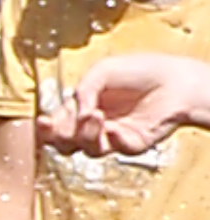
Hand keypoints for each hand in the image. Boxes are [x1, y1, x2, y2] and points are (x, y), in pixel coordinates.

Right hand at [37, 52, 209, 157]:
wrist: (177, 79)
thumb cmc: (140, 71)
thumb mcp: (102, 70)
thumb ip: (83, 90)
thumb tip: (77, 115)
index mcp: (81, 107)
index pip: (55, 125)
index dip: (46, 128)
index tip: (43, 122)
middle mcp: (93, 125)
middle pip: (64, 143)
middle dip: (61, 135)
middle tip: (69, 122)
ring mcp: (112, 137)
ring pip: (87, 149)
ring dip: (87, 134)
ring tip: (96, 115)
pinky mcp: (133, 144)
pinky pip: (118, 149)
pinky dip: (115, 140)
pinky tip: (115, 129)